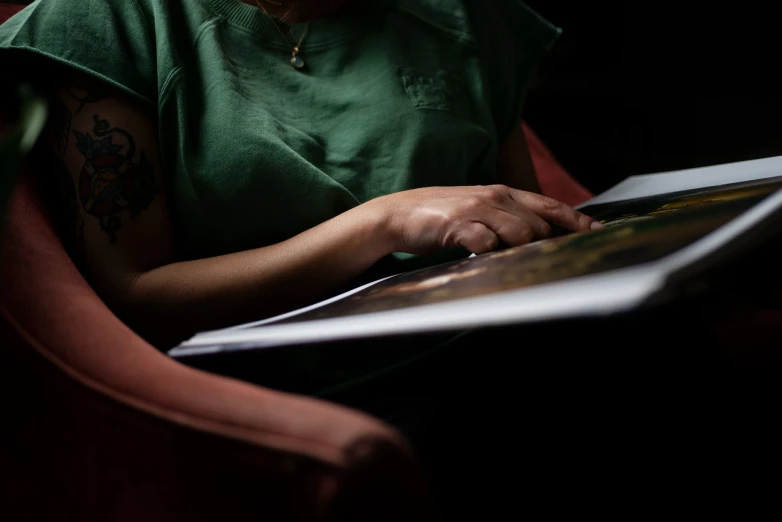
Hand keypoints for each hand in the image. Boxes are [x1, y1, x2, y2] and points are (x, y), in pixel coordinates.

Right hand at [374, 185, 601, 254]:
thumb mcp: (478, 208)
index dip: (576, 219)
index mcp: (502, 192)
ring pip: (520, 234)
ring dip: (516, 250)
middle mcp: (494, 197)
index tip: (598, 232)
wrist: (398, 214)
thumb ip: (506, 216)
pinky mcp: (458, 226)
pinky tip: (478, 256)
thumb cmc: (441, 215)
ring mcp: (476, 210)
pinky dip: (488, 254)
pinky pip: (487, 244)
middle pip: (538, 224)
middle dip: (545, 244)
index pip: (549, 204)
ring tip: (501, 258)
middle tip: (545, 262)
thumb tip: (537, 235)